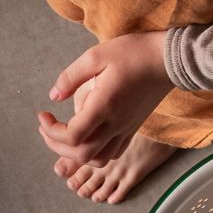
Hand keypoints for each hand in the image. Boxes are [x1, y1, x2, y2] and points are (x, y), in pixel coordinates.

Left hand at [38, 32, 172, 165]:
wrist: (170, 60)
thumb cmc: (133, 53)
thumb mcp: (96, 55)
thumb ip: (70, 77)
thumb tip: (54, 96)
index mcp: (104, 105)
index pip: (72, 136)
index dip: (51, 131)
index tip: (43, 114)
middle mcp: (116, 124)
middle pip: (82, 155)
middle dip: (56, 146)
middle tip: (46, 128)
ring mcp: (126, 129)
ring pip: (98, 159)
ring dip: (75, 154)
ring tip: (62, 136)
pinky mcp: (133, 129)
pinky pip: (112, 153)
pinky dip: (94, 153)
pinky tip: (86, 137)